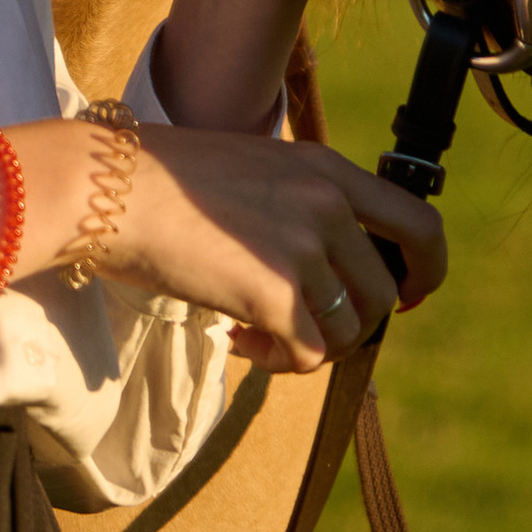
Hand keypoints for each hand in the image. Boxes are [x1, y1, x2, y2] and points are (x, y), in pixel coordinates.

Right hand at [0, 117, 447, 375]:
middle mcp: (328, 203)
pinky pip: (308, 354)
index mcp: (327, 169)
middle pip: (383, 291)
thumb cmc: (159, 181)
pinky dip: (278, 361)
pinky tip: (239, 341)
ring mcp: (305, 247)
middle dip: (349, 323)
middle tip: (303, 329)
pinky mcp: (276, 293)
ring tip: (257, 333)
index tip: (405, 298)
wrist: (106, 188)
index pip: (419, 223)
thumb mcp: (252, 169)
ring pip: (348, 329)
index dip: (425, 271)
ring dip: (308, 344)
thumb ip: (298, 203)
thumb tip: (321, 265)